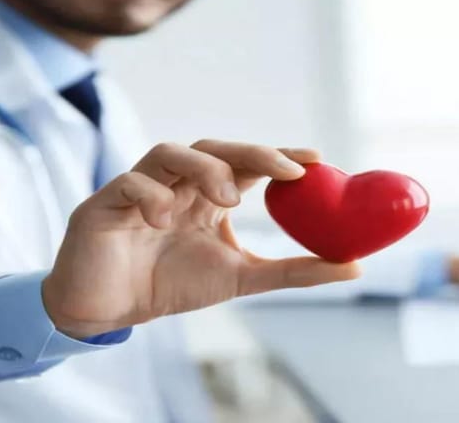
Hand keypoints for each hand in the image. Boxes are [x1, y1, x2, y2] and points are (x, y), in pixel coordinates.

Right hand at [43, 140, 359, 337]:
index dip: (278, 155)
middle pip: (212, 146)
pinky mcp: (104, 204)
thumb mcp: (241, 277)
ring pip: (169, 153)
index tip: (317, 160)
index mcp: (205, 195)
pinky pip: (127, 183)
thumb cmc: (170, 286)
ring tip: (229, 199)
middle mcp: (175, 184)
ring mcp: (139, 189)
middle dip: (252, 152)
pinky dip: (150, 194)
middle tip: (286, 172)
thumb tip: (355, 267)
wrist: (108, 311)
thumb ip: (293, 271)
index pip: (244, 162)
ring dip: (203, 168)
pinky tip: (165, 220)